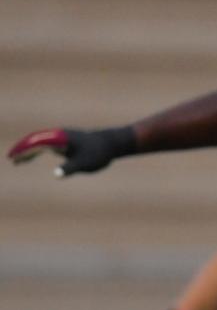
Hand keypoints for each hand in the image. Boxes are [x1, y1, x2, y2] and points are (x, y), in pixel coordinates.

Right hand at [7, 126, 135, 176]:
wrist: (111, 144)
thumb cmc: (98, 153)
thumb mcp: (85, 163)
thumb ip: (69, 168)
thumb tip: (56, 175)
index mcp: (60, 138)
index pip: (36, 142)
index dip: (24, 150)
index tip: (14, 157)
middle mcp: (58, 135)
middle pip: (34, 140)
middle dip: (22, 149)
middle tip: (11, 159)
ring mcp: (61, 137)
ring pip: (38, 142)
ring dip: (27, 151)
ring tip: (17, 161)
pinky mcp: (64, 141)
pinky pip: (45, 144)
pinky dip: (35, 151)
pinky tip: (31, 157)